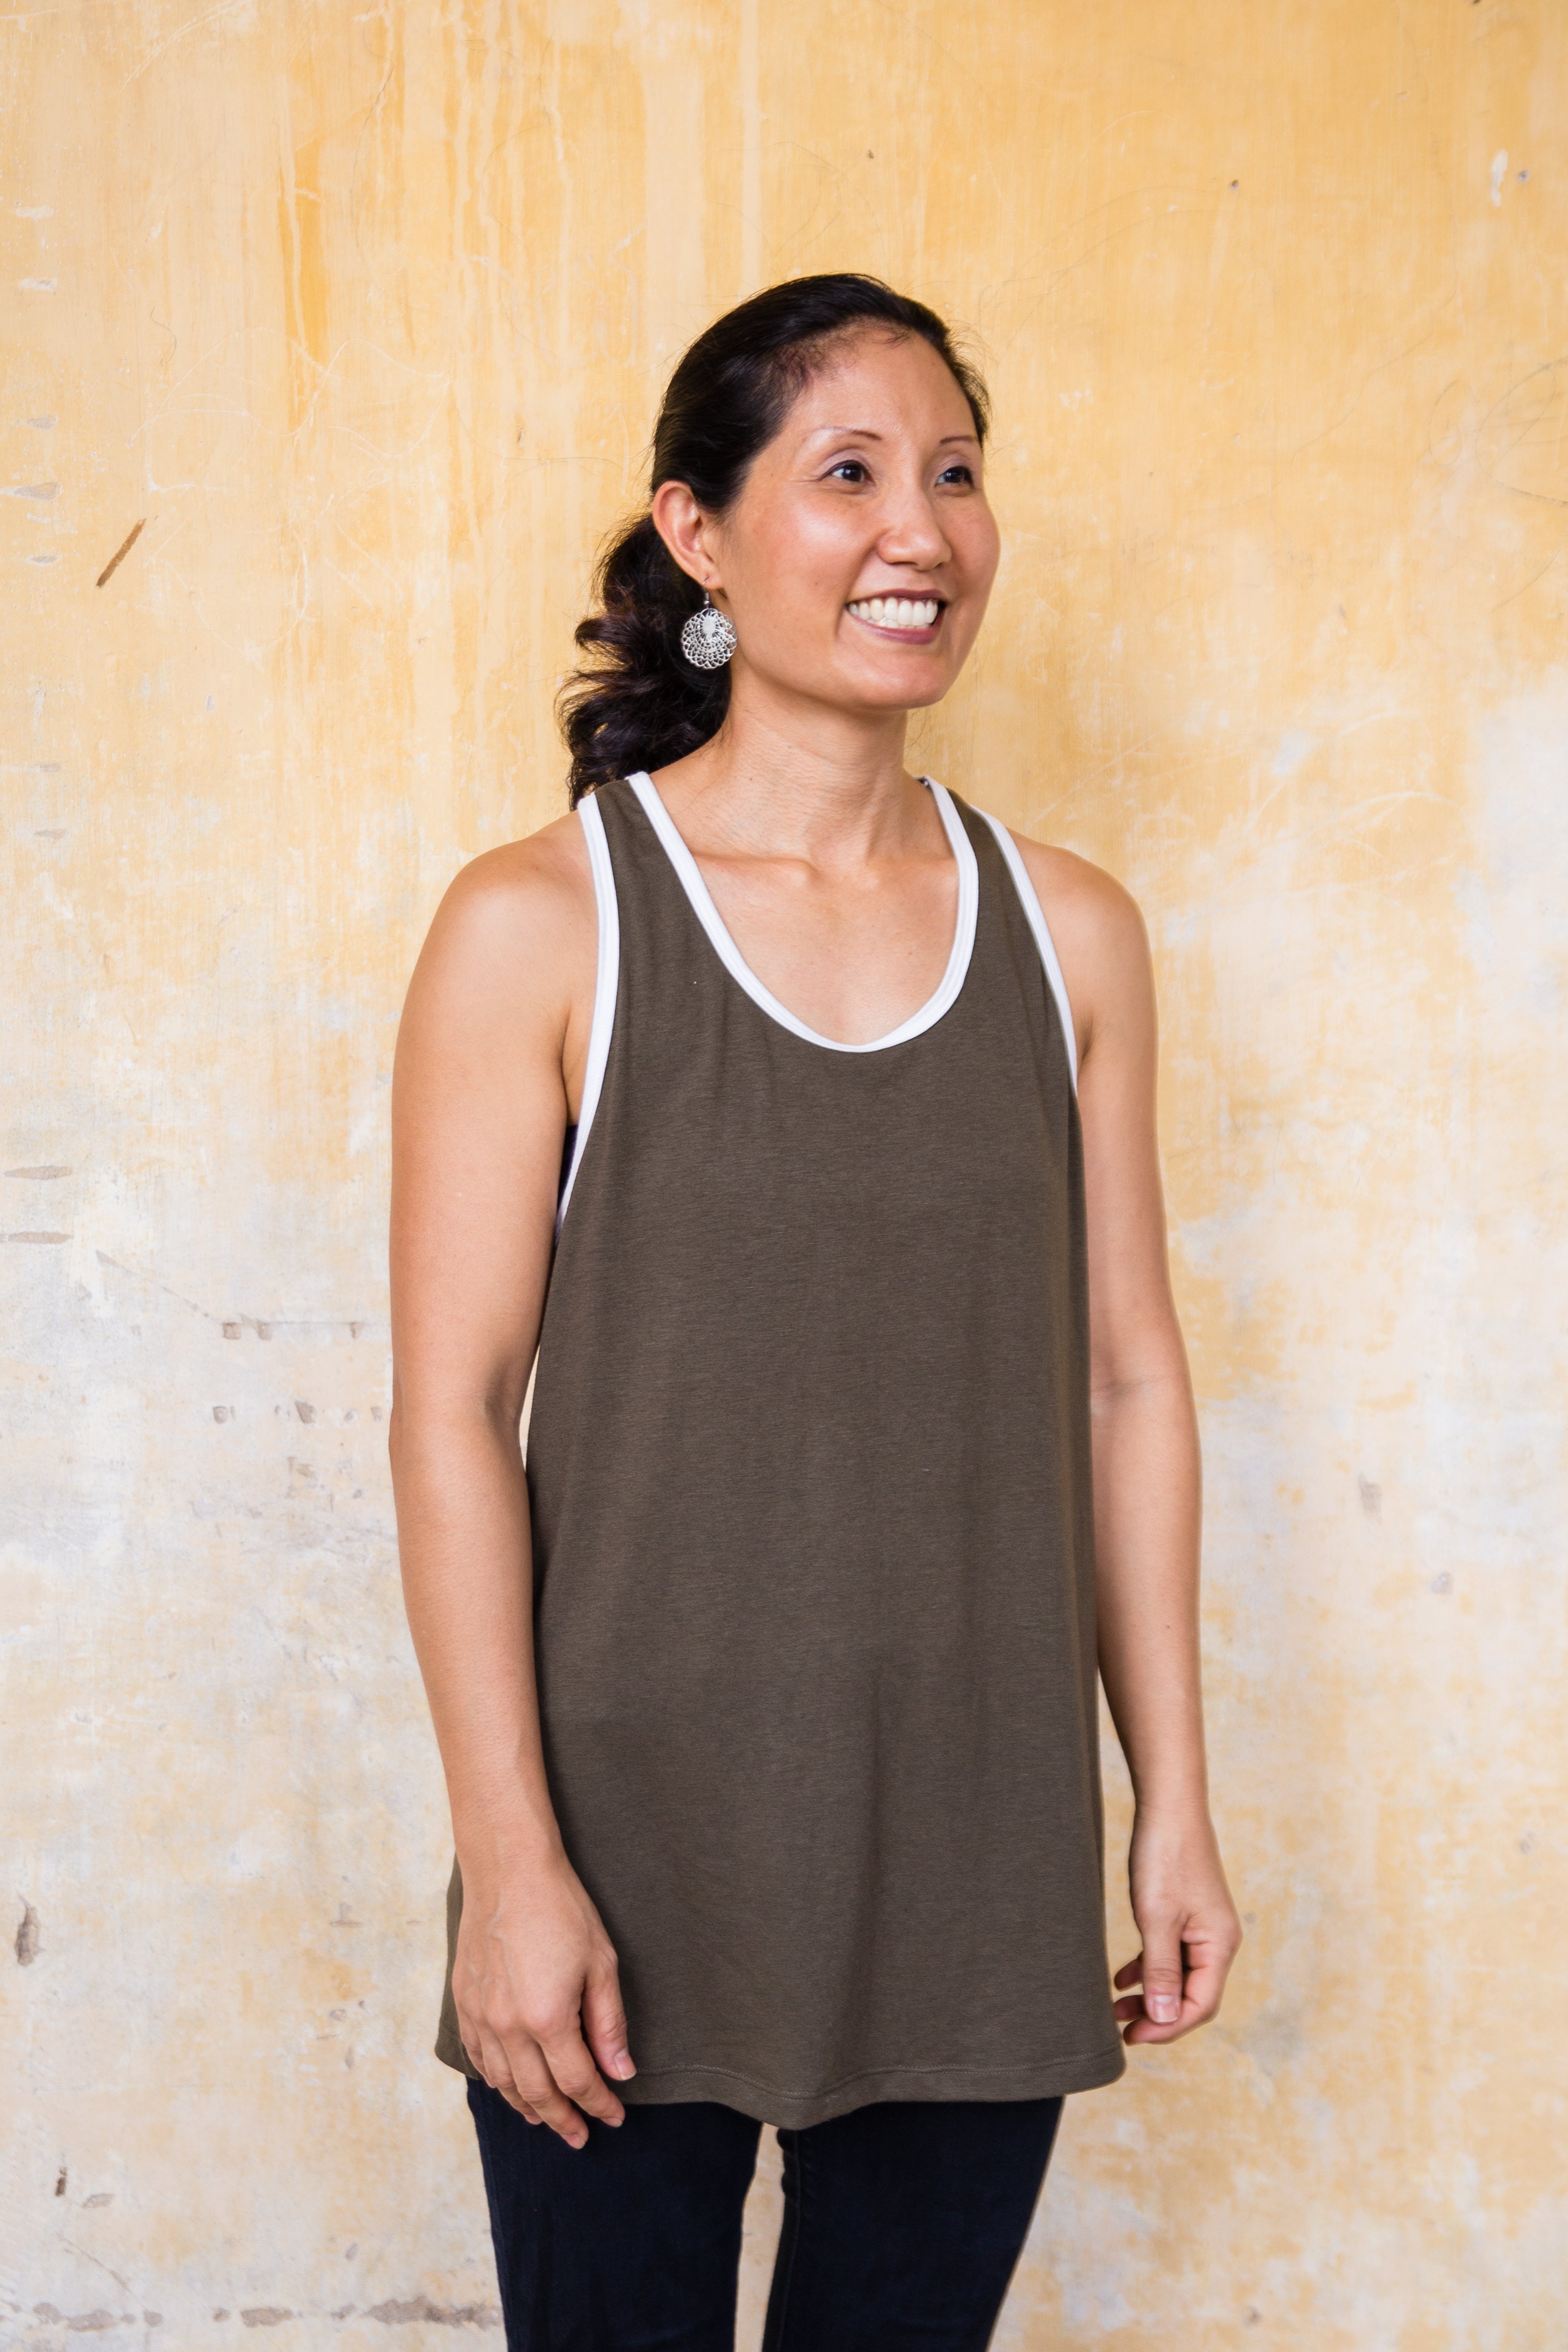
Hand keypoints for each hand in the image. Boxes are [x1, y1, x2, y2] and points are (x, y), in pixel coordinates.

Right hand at [453, 1846, 634, 2145]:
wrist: (509, 1870)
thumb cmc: (561, 1910)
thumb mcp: (601, 1964)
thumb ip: (608, 2024)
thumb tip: (619, 2072)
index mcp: (548, 2019)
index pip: (578, 2081)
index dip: (599, 2105)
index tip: (614, 2117)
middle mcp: (508, 2027)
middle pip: (538, 2093)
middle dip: (563, 2119)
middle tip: (581, 2137)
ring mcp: (481, 2017)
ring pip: (504, 2082)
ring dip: (527, 2107)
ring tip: (546, 2120)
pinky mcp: (463, 2002)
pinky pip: (477, 2057)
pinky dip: (496, 2080)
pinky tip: (508, 2086)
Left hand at [1114, 1804, 1241, 2044]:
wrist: (1169, 1808)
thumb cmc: (1166, 1859)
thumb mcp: (1157, 1919)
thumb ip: (1160, 1970)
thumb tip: (1163, 2017)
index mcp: (1219, 1946)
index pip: (1200, 2005)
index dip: (1167, 2027)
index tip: (1133, 2037)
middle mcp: (1217, 1941)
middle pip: (1192, 1995)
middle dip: (1158, 2016)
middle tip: (1122, 2029)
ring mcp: (1203, 1928)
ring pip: (1179, 1976)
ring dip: (1150, 1995)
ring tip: (1116, 2009)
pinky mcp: (1187, 1915)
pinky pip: (1171, 1954)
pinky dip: (1148, 1968)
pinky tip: (1122, 1978)